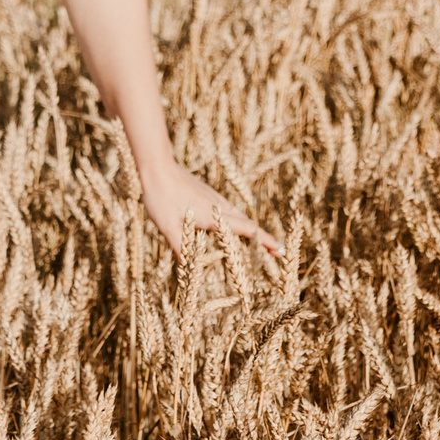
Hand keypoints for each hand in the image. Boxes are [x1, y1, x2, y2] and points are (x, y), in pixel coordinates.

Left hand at [141, 163, 281, 260]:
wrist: (157, 167)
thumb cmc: (162, 197)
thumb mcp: (168, 227)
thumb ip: (181, 249)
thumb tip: (189, 272)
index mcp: (215, 216)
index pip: (248, 230)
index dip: (266, 242)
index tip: (282, 251)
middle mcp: (219, 206)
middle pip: (248, 224)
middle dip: (264, 238)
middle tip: (277, 253)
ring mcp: (214, 198)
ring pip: (239, 216)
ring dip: (251, 230)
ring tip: (258, 243)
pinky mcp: (207, 193)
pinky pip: (229, 210)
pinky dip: (238, 221)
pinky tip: (231, 226)